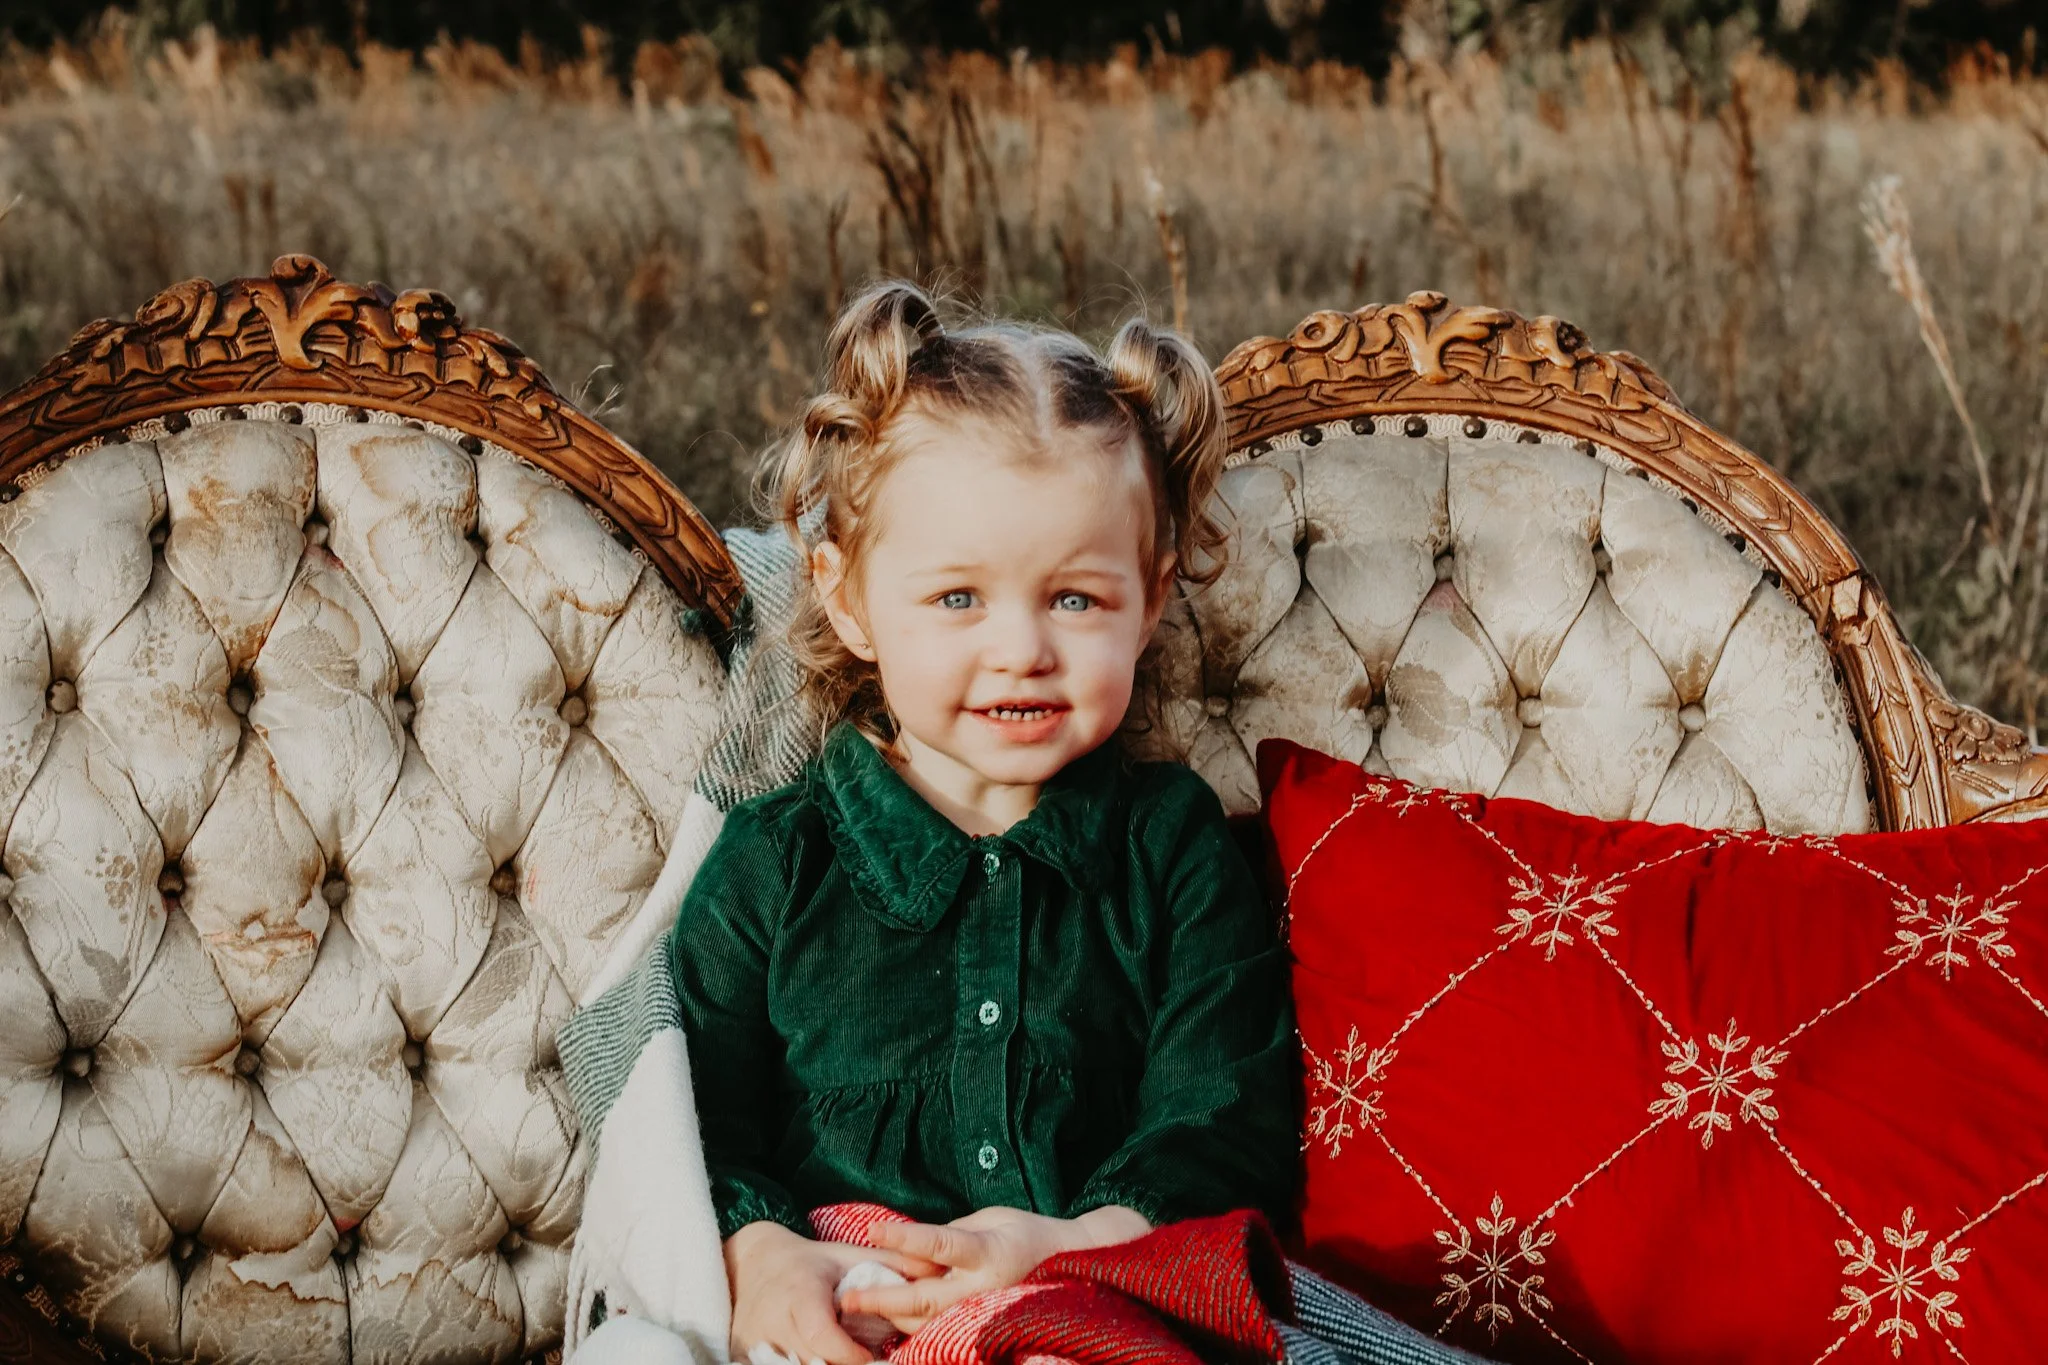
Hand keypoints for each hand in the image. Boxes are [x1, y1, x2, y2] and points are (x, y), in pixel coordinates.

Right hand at [724, 1221, 937, 1364]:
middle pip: (811, 1362)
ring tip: (848, 1357)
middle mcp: (773, 1320)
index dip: (848, 1353)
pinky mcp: (744, 1357)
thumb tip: (936, 1269)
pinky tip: (822, 1360)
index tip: (870, 1356)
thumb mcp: (847, 1256)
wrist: (752, 1264)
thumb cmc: (809, 1262)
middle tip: (867, 1362)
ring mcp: (755, 1342)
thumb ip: (890, 1264)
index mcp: (799, 1292)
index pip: (822, 1334)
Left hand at [839, 1205, 1150, 1334]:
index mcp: (987, 1252)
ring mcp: (983, 1312)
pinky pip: (941, 1331)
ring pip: (929, 1322)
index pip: (939, 1245)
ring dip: (891, 1318)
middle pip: (924, 1298)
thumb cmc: (1028, 1235)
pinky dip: (912, 1329)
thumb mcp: (991, 1220)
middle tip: (847, 1298)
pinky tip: (886, 1327)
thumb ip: (954, 1235)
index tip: (871, 1230)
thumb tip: (915, 1247)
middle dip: (883, 1298)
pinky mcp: (982, 1327)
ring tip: (855, 1313)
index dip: (904, 1239)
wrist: (1072, 1264)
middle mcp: (983, 1288)